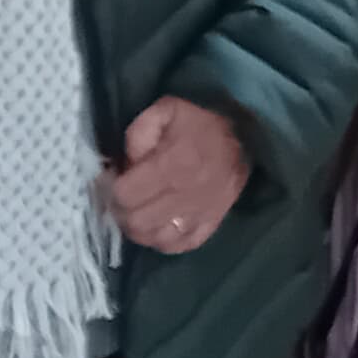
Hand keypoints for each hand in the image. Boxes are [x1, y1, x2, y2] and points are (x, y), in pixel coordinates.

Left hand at [101, 97, 248, 252]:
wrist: (245, 135)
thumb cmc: (200, 123)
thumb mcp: (165, 111)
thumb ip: (139, 133)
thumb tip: (126, 164)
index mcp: (173, 165)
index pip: (126, 195)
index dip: (112, 189)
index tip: (114, 180)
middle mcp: (187, 195)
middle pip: (137, 222)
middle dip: (122, 211)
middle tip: (124, 198)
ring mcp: (201, 214)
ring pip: (156, 239)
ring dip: (140, 228)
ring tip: (139, 212)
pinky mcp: (212, 223)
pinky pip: (180, 246)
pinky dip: (164, 240)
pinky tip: (159, 225)